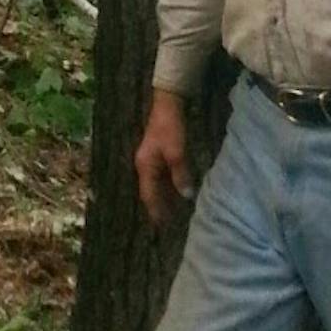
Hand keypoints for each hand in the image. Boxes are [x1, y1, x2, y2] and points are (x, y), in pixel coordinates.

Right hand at [134, 88, 194, 225]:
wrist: (168, 103)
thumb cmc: (170, 128)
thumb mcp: (177, 152)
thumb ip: (180, 175)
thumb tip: (186, 196)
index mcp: (145, 166)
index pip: (148, 195)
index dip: (155, 211)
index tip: (161, 227)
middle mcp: (144, 165)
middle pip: (150, 192)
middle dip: (159, 207)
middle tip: (169, 225)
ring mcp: (150, 159)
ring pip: (156, 185)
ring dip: (164, 198)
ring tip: (174, 213)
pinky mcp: (158, 154)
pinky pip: (161, 177)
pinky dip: (168, 187)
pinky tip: (177, 192)